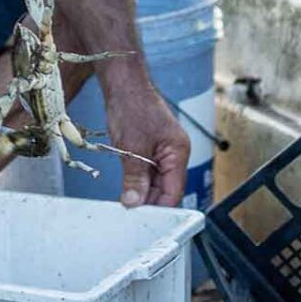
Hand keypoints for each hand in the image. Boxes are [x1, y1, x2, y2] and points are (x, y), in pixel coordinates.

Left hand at [106, 86, 189, 207]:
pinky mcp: (151, 147)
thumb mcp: (131, 147)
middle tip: (129, 214)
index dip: (159, 208)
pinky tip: (126, 187)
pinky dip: (138, 179)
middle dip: (149, 201)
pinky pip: (147, 171)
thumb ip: (135, 177)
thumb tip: (134, 203)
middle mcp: (175, 153)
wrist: (122, 82)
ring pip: (155, 182)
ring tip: (126, 202)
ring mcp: (163, 150)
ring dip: (141, 191)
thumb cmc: (131, 106)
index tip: (142, 219)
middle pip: (166, 189)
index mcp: (178, 152)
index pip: (174, 192)